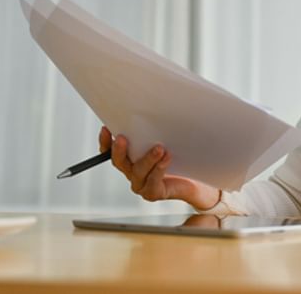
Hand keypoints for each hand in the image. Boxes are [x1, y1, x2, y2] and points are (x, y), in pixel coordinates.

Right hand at [98, 127, 220, 210]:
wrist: (196, 178)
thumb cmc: (180, 155)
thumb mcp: (166, 137)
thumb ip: (155, 128)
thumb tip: (152, 108)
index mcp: (129, 157)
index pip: (110, 151)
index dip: (105, 141)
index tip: (106, 128)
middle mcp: (132, 171)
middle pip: (119, 162)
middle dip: (119, 150)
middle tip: (122, 138)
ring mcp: (141, 184)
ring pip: (138, 171)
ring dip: (147, 159)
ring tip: (159, 148)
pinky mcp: (153, 192)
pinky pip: (153, 181)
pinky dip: (159, 169)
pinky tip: (167, 158)